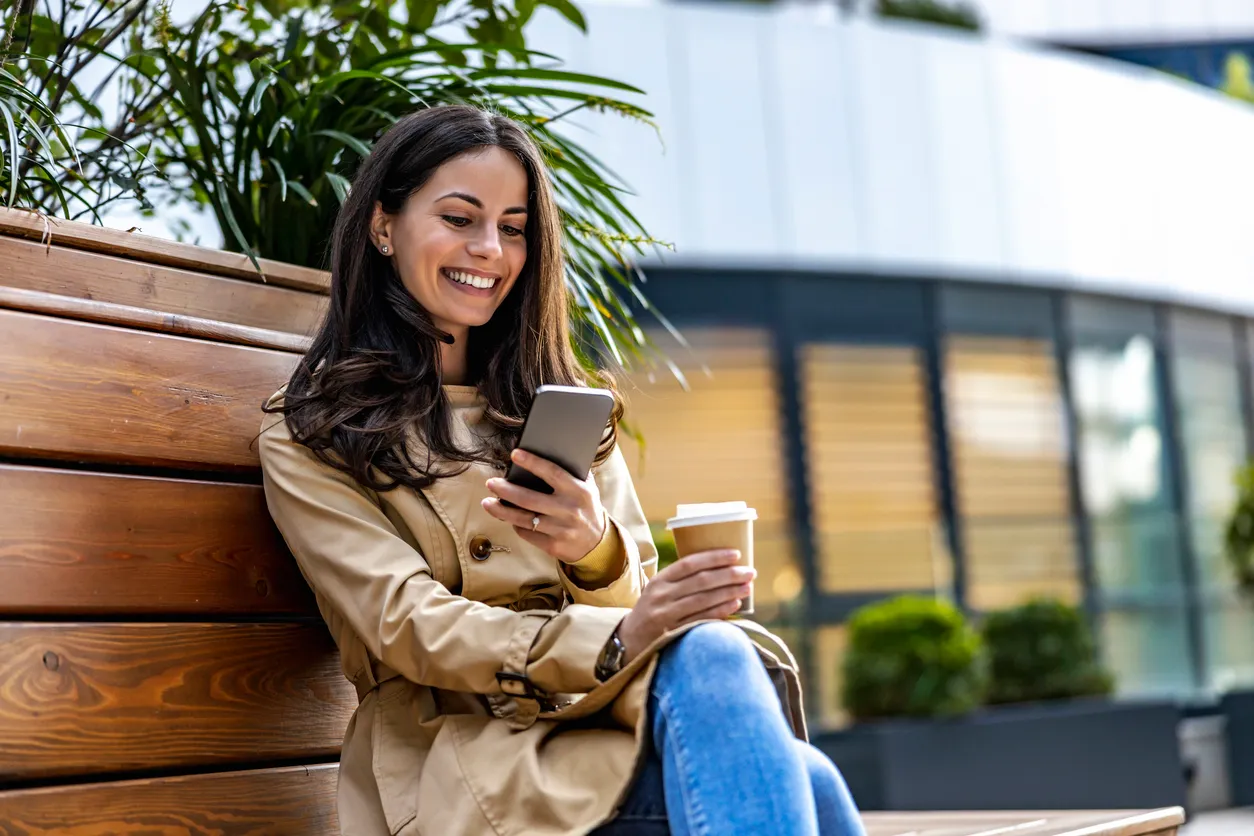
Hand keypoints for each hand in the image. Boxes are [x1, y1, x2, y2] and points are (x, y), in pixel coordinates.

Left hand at [482, 449, 606, 563]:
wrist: (598, 542)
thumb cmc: (586, 507)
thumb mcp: (587, 487)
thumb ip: (572, 471)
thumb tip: (546, 451)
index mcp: (578, 491)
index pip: (553, 473)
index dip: (533, 463)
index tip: (515, 454)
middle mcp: (569, 510)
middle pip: (530, 499)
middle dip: (506, 490)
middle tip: (491, 483)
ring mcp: (561, 529)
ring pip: (524, 519)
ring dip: (502, 511)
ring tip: (487, 502)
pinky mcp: (553, 546)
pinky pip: (527, 533)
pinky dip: (515, 525)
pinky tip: (507, 517)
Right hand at [616, 549, 754, 664]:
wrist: (629, 641)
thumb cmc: (652, 610)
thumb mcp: (659, 590)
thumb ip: (681, 580)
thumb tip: (720, 568)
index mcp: (659, 580)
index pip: (689, 564)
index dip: (714, 558)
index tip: (736, 554)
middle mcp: (661, 596)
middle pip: (701, 581)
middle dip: (729, 575)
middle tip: (750, 572)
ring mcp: (665, 616)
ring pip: (703, 600)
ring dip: (729, 592)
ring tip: (747, 587)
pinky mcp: (671, 633)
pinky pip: (701, 620)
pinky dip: (720, 611)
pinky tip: (735, 605)